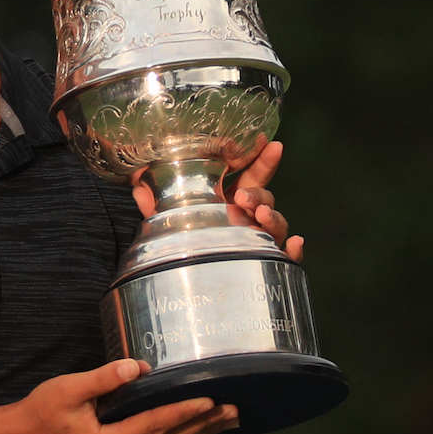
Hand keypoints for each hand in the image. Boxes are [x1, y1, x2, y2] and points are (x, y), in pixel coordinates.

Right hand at [15, 359, 239, 433]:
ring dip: (198, 431)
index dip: (183, 411)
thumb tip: (137, 367)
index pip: (154, 425)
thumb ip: (104, 379)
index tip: (210, 399)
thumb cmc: (42, 411)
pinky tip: (199, 429)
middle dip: (203, 423)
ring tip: (228, 418)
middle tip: (235, 408)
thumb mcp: (68, 389)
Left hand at [129, 138, 304, 262]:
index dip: (261, 159)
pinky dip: (294, 251)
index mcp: (229, 203)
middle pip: (265, 197)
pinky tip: (295, 245)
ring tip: (261, 215)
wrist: (196, 291)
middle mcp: (248, 220)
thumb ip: (157, 207)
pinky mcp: (268, 266)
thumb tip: (137, 187)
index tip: (270, 142)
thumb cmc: (189, 248)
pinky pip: (287, 260)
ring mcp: (260, 242)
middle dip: (259, 192)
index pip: (250, 176)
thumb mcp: (171, 225)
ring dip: (274, 216)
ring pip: (277, 225)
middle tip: (243, 198)